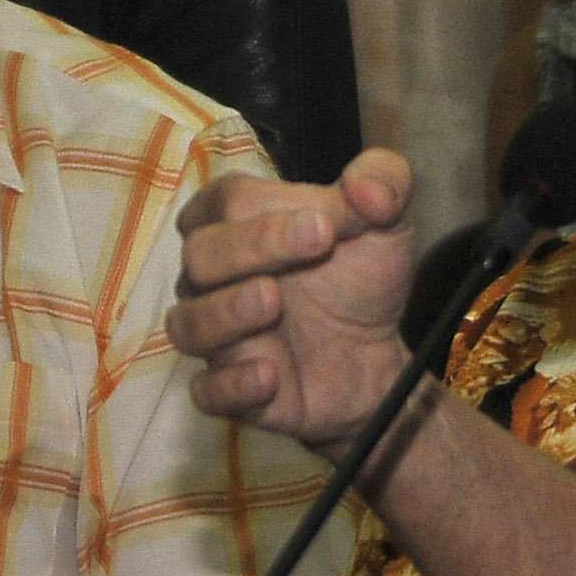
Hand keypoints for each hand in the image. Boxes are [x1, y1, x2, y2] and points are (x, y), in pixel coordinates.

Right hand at [168, 149, 417, 452]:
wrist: (377, 356)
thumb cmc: (360, 279)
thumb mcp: (387, 222)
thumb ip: (385, 184)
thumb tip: (368, 188)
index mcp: (240, 225)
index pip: (227, 200)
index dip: (274, 204)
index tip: (333, 218)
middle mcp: (215, 279)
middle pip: (200, 255)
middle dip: (252, 245)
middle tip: (318, 241)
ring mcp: (220, 337)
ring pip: (188, 324)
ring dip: (227, 311)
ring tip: (273, 301)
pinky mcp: (232, 390)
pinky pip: (207, 391)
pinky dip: (231, 384)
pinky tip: (270, 375)